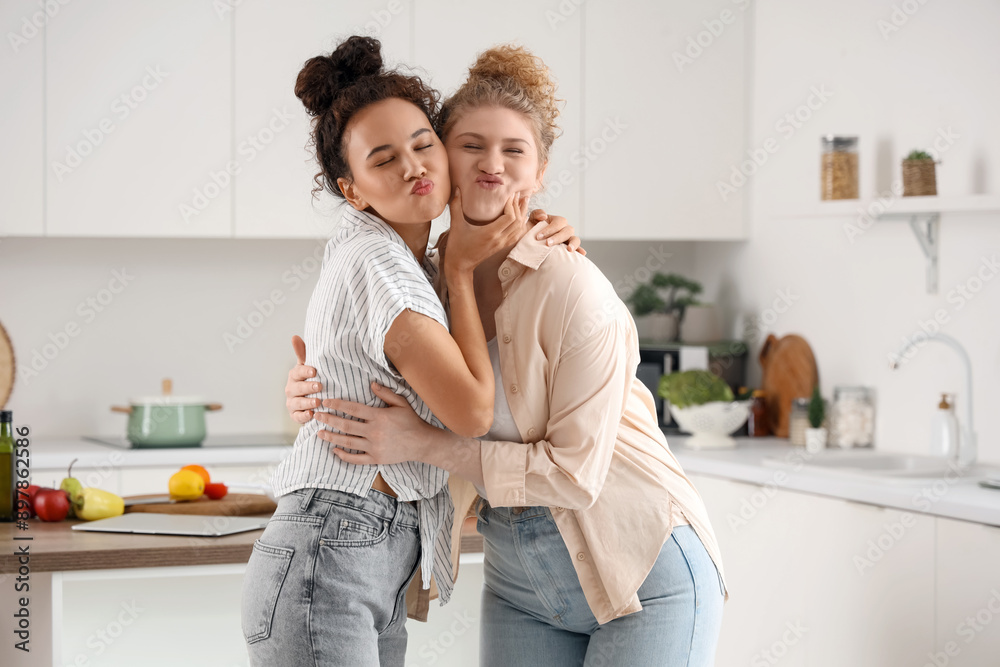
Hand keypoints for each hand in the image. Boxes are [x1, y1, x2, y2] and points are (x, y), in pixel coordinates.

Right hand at [285, 335, 321, 423]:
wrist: (312, 401)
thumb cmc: (311, 379)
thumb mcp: (309, 367)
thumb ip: (303, 354)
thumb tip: (295, 337)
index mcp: (295, 375)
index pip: (298, 372)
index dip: (305, 371)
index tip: (315, 371)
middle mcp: (291, 389)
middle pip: (297, 388)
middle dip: (308, 387)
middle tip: (319, 386)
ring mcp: (292, 403)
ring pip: (298, 403)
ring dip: (307, 402)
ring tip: (317, 402)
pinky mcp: (295, 415)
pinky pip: (298, 416)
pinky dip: (303, 416)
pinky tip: (311, 414)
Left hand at [318, 382, 434, 465]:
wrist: (422, 443)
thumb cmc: (411, 421)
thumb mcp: (401, 403)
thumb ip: (385, 393)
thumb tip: (371, 383)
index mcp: (379, 416)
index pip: (353, 409)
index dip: (337, 405)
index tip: (326, 402)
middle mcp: (374, 432)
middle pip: (346, 425)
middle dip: (329, 420)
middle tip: (317, 415)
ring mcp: (374, 447)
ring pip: (347, 442)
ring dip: (332, 437)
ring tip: (320, 433)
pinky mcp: (376, 459)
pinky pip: (356, 459)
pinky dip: (344, 455)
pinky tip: (335, 450)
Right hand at [444, 188, 528, 274]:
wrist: (460, 265)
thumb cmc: (457, 246)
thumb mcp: (456, 224)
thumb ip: (455, 205)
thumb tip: (457, 188)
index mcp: (490, 233)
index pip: (510, 217)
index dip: (512, 204)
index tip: (509, 194)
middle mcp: (499, 239)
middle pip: (518, 221)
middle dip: (519, 206)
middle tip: (518, 194)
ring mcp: (501, 244)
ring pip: (519, 228)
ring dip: (522, 214)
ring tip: (523, 201)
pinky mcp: (501, 246)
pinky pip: (516, 235)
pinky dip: (521, 224)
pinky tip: (521, 217)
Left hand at [529, 209, 585, 254]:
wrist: (530, 242)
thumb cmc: (532, 230)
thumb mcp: (532, 219)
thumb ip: (537, 213)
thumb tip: (544, 216)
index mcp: (557, 221)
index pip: (558, 222)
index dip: (550, 229)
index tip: (538, 237)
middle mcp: (565, 229)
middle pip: (568, 231)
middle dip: (558, 237)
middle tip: (547, 243)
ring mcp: (568, 239)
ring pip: (575, 239)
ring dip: (573, 243)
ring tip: (569, 249)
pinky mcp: (568, 248)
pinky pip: (577, 249)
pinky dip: (580, 250)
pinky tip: (581, 254)